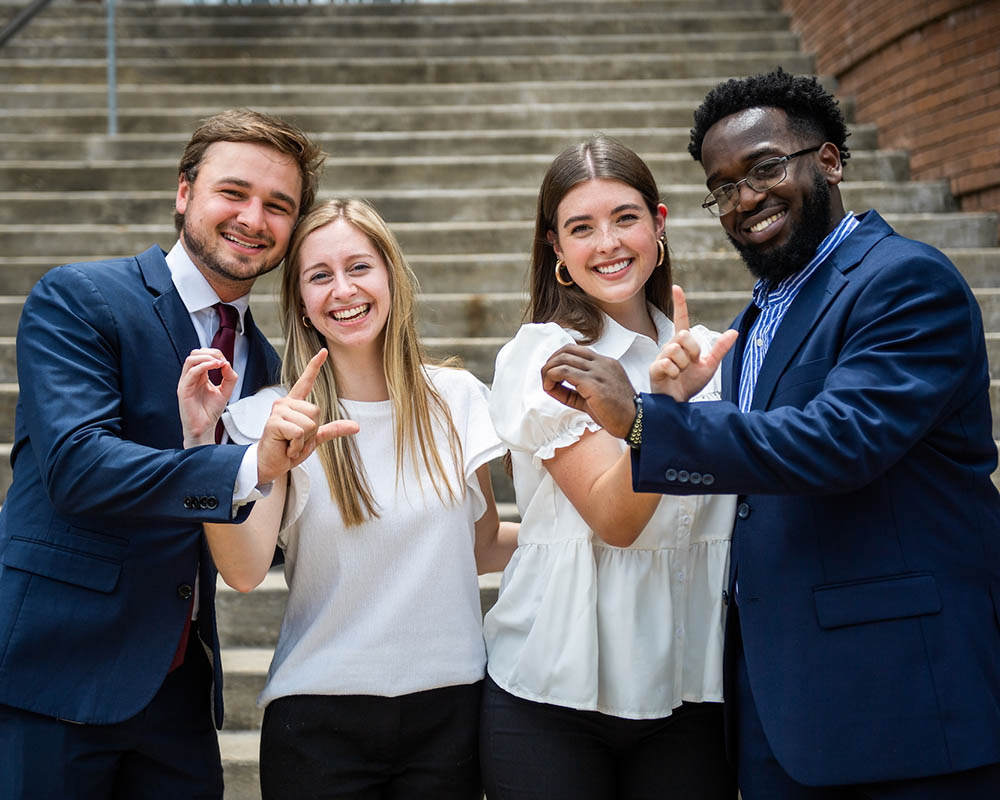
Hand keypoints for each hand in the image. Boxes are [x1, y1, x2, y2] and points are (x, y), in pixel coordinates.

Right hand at [178, 348, 237, 447]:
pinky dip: (204, 366)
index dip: (216, 355)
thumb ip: (229, 377)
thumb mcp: (225, 391)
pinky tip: (215, 367)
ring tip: (219, 363)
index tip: (226, 363)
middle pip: (195, 354)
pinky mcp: (184, 389)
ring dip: (207, 357)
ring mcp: (186, 382)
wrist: (204, 428)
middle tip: (223, 361)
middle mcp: (191, 377)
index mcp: (199, 376)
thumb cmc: (211, 411)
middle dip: (211, 353)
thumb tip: (227, 363)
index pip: (203, 356)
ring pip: (191, 359)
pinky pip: (191, 372)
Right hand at [256, 349, 359, 484]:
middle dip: (312, 431)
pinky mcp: (274, 423)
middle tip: (296, 439)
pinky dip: (296, 445)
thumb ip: (333, 430)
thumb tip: (356, 426)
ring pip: (309, 423)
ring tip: (290, 443)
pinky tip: (286, 447)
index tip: (323, 351)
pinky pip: (299, 432)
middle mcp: (285, 403)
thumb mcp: (315, 438)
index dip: (314, 366)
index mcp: (294, 404)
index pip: (306, 381)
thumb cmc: (289, 449)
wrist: (272, 464)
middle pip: (316, 411)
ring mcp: (278, 411)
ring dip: (303, 440)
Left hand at [541, 344, 636, 438]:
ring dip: (548, 370)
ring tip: (547, 384)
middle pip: (567, 350)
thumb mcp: (593, 396)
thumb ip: (574, 389)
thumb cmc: (615, 413)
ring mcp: (598, 371)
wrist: (635, 422)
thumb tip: (551, 384)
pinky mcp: (593, 383)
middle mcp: (602, 363)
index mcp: (605, 363)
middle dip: (551, 362)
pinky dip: (552, 377)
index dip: (559, 359)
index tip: (553, 374)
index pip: (576, 350)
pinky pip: (564, 372)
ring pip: (563, 358)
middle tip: (545, 378)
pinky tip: (550, 388)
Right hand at [649, 285, 738, 400]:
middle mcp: (670, 346)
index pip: (682, 320)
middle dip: (693, 351)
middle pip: (684, 336)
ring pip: (676, 350)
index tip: (677, 288)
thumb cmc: (691, 384)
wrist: (680, 403)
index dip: (680, 304)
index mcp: (683, 344)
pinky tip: (673, 378)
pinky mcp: (655, 368)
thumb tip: (734, 332)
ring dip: (684, 365)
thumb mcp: (710, 365)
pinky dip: (675, 373)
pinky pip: (668, 364)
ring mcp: (661, 357)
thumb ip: (720, 349)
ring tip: (680, 373)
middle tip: (690, 364)